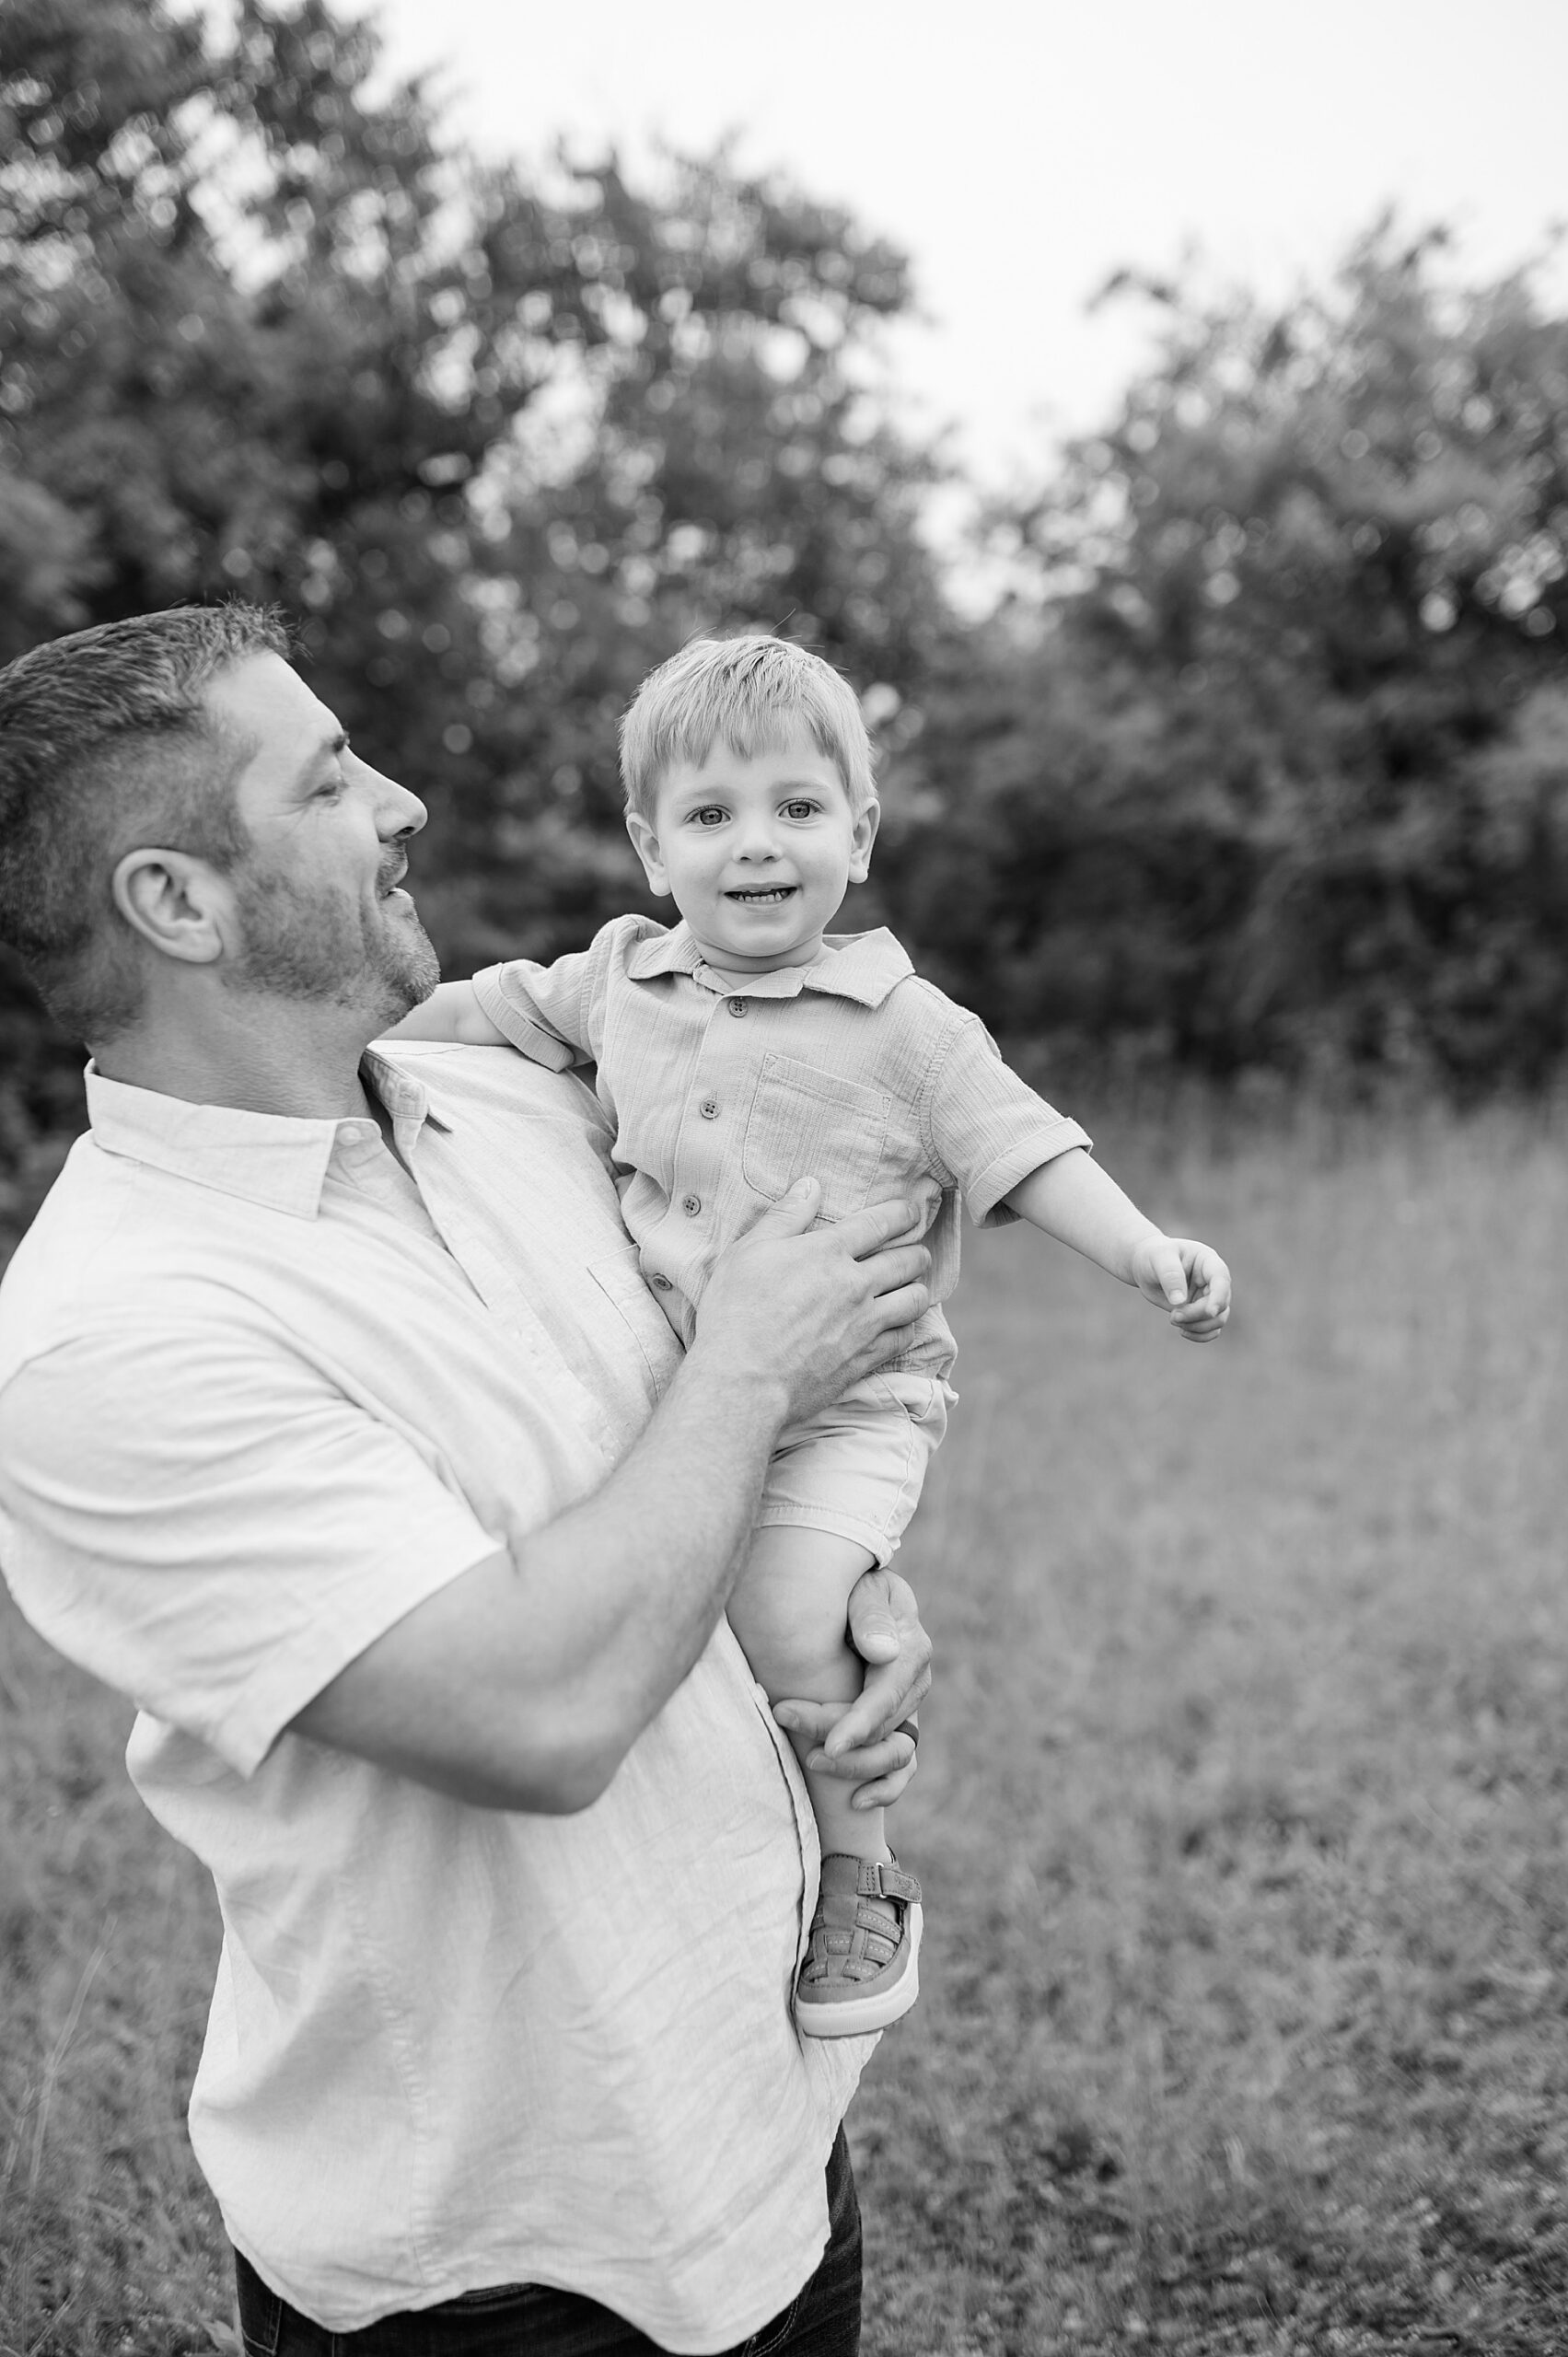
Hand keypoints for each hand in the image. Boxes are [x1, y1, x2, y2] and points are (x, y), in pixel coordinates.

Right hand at [696, 1181, 932, 1424]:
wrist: (742, 1381)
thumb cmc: (735, 1312)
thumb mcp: (748, 1252)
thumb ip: (785, 1216)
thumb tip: (810, 1185)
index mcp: (828, 1252)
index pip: (880, 1223)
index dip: (903, 1212)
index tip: (915, 1209)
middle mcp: (856, 1284)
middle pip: (907, 1261)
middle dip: (916, 1252)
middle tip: (917, 1252)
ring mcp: (865, 1324)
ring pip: (913, 1299)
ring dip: (916, 1289)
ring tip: (911, 1287)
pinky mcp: (864, 1358)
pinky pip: (904, 1337)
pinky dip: (907, 1326)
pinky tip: (899, 1325)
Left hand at [773, 1566, 932, 1812]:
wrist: (860, 1597)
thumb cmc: (856, 1588)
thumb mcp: (865, 1587)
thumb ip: (871, 1615)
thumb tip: (882, 1652)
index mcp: (911, 1651)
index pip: (885, 1697)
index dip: (857, 1725)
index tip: (828, 1744)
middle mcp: (915, 1686)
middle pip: (879, 1729)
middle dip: (831, 1733)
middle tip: (783, 1716)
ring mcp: (909, 1711)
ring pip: (893, 1756)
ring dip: (855, 1767)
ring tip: (811, 1761)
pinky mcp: (897, 1728)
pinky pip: (901, 1769)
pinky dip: (885, 1790)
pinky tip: (856, 1803)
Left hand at [1129, 1234, 1231, 1340]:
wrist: (1145, 1266)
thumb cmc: (1153, 1256)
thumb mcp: (1159, 1259)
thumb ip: (1171, 1277)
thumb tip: (1180, 1301)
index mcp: (1208, 1261)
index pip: (1221, 1279)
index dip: (1219, 1296)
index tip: (1209, 1312)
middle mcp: (1213, 1280)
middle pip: (1221, 1304)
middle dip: (1198, 1315)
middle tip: (1173, 1316)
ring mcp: (1208, 1297)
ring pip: (1218, 1319)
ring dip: (1198, 1326)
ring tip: (1173, 1319)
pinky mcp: (1200, 1311)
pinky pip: (1211, 1329)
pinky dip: (1200, 1335)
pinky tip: (1183, 1331)